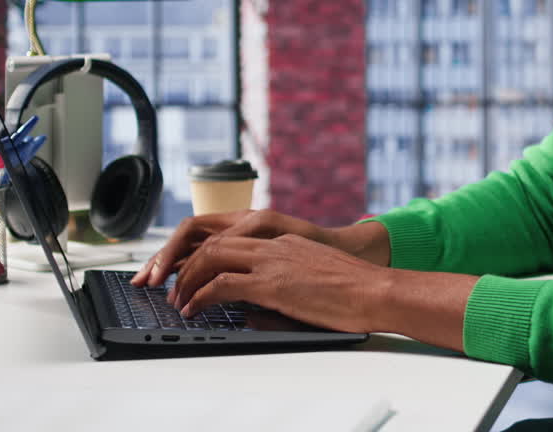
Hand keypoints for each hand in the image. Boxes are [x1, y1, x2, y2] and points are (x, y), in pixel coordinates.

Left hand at [170, 233, 389, 332]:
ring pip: (213, 257)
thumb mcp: (313, 283)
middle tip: (174, 287)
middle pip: (215, 242)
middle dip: (187, 264)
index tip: (191, 275)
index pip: (233, 240)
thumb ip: (281, 288)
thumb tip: (249, 313)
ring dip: (188, 278)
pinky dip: (201, 295)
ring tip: (178, 299)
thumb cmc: (357, 294)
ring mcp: (274, 261)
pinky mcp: (274, 283)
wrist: (378, 291)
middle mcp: (276, 245)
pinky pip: (223, 283)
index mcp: (286, 242)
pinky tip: (194, 308)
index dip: (205, 256)